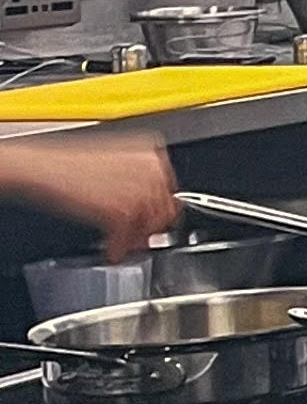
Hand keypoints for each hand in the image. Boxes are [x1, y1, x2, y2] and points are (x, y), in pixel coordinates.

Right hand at [3, 135, 178, 259]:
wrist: (41, 167)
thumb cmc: (68, 164)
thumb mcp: (113, 165)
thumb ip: (136, 183)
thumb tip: (148, 208)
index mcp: (152, 153)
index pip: (168, 190)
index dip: (158, 211)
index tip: (150, 222)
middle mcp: (152, 169)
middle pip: (164, 211)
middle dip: (149, 229)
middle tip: (136, 239)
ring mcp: (139, 191)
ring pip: (150, 227)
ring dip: (134, 241)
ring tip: (120, 244)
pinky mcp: (122, 211)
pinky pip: (128, 239)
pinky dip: (118, 249)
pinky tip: (111, 250)